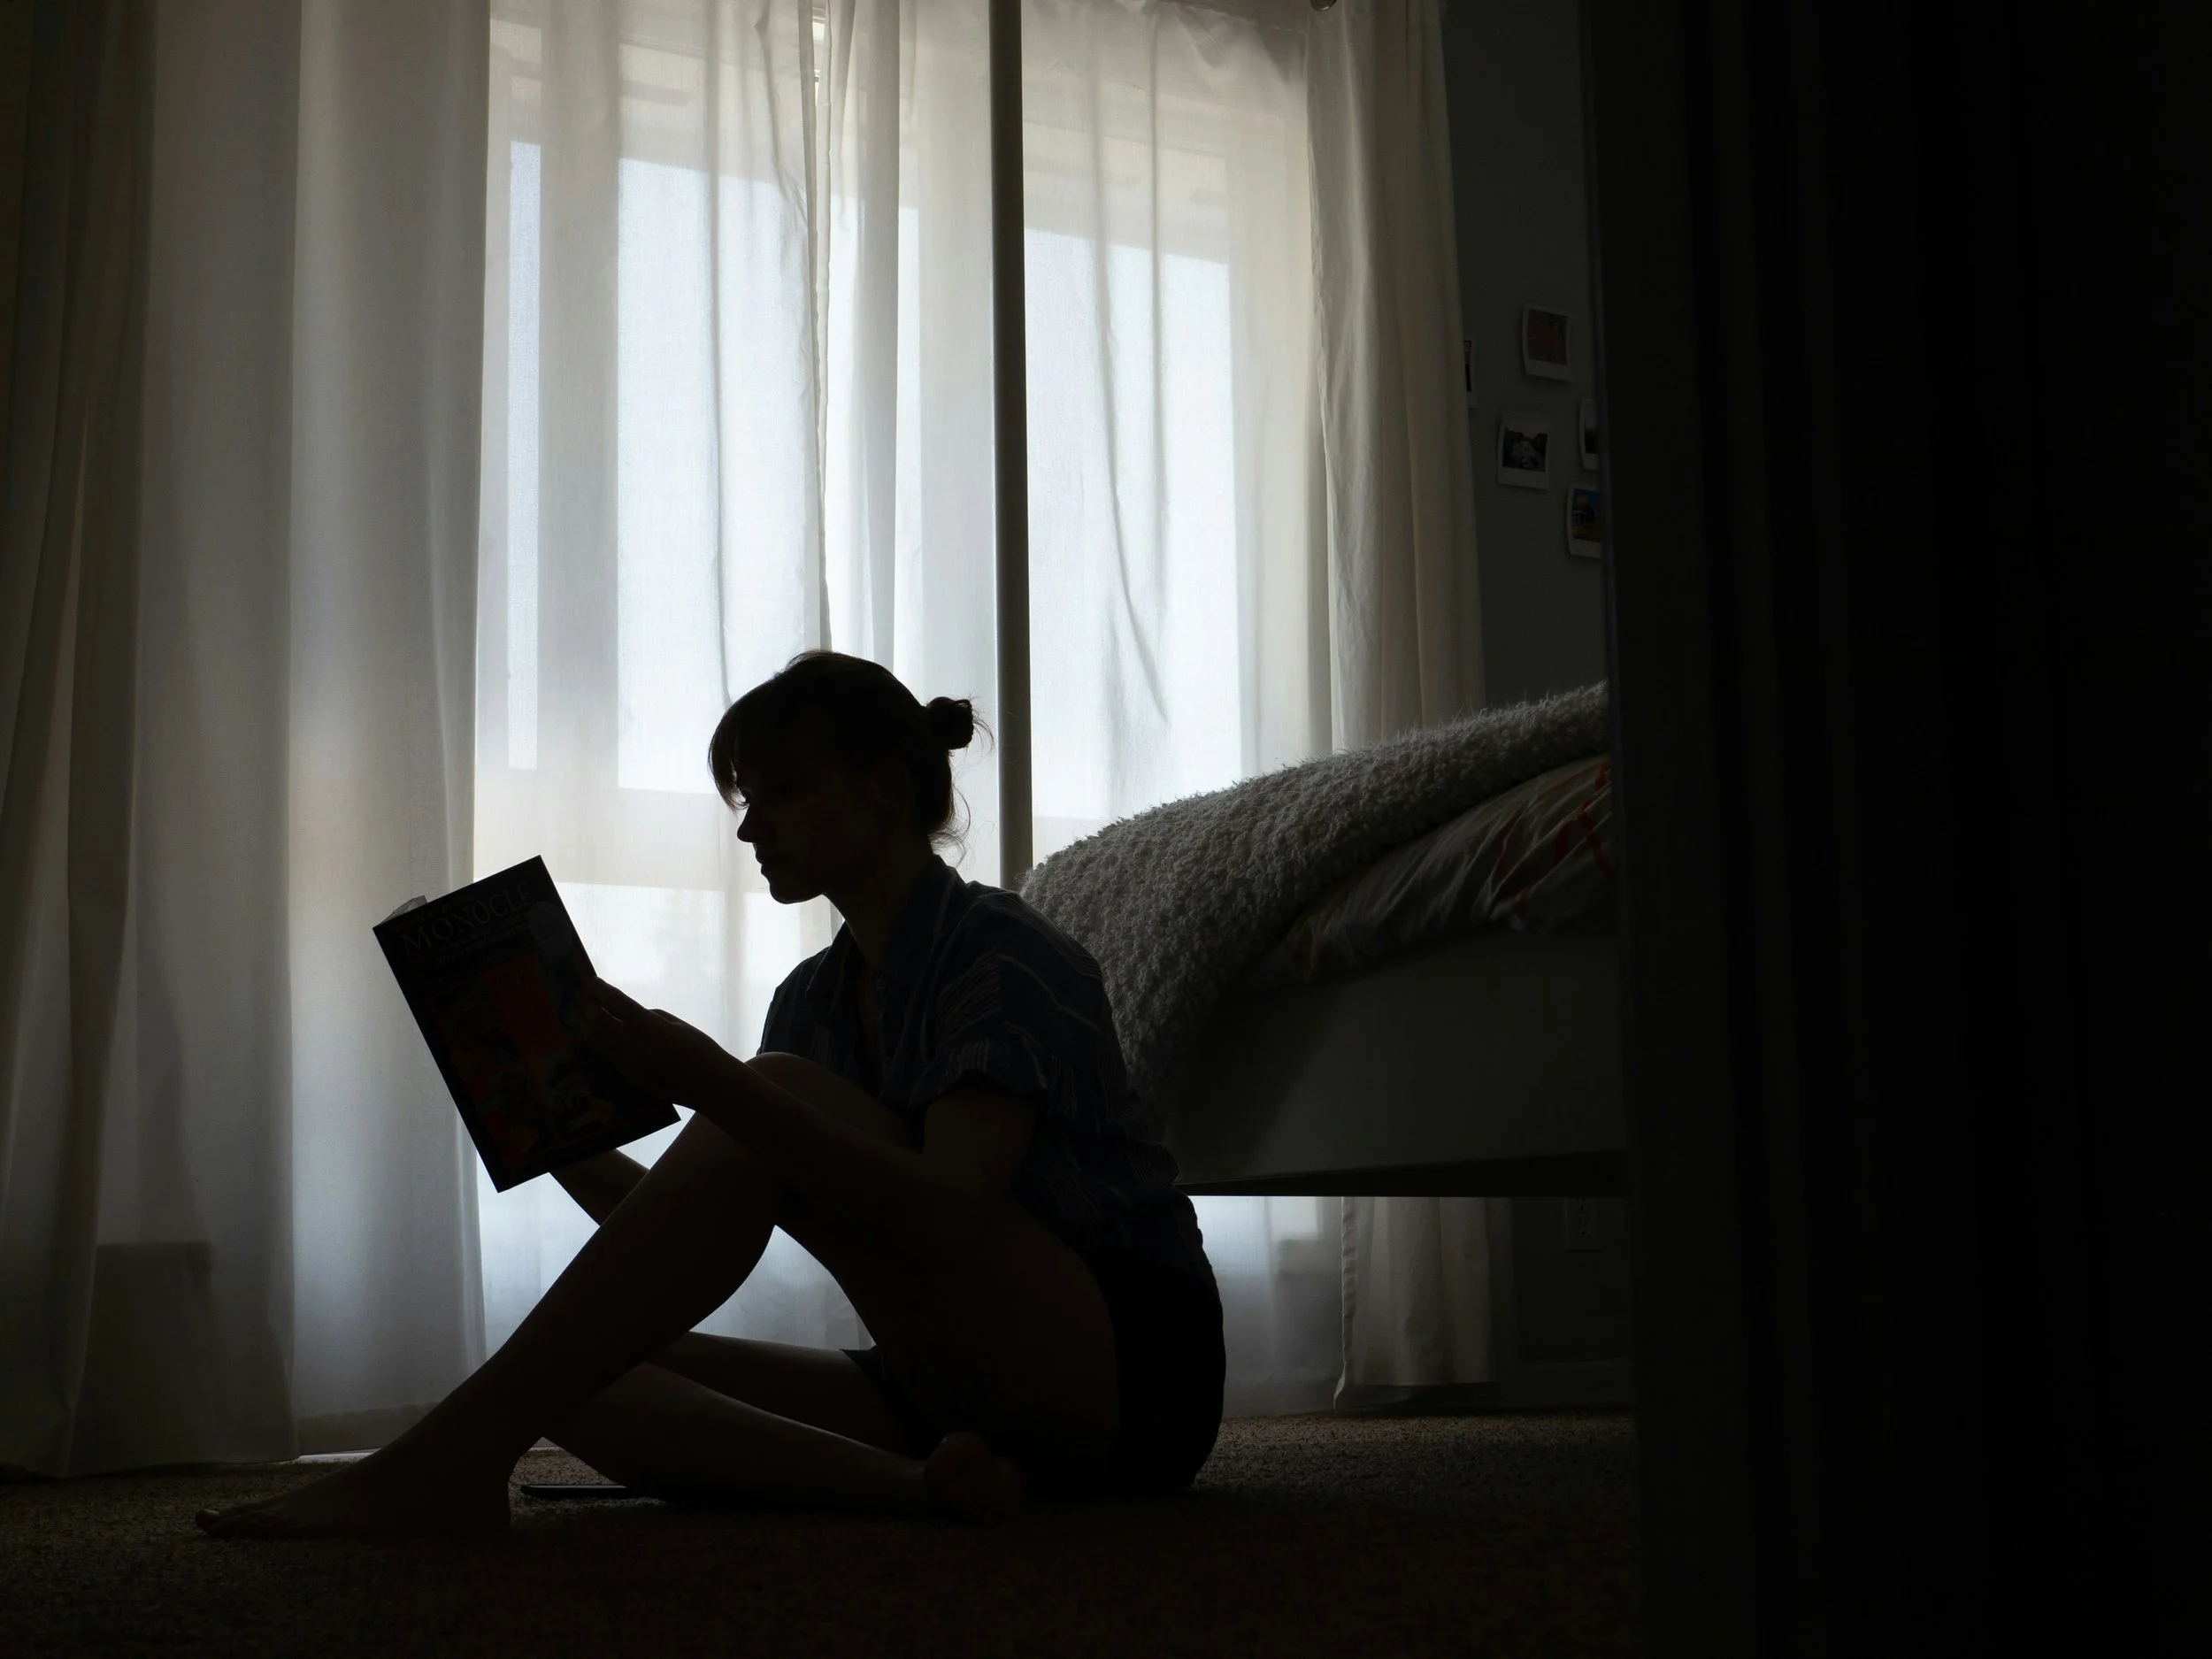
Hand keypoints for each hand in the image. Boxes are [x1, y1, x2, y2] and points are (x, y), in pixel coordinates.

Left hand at [576, 978, 739, 1107]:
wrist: (708, 1085)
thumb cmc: (701, 1049)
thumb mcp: (678, 1024)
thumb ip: (650, 1017)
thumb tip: (628, 1015)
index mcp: (652, 1029)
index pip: (618, 1004)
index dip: (601, 990)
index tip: (591, 980)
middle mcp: (635, 1046)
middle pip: (600, 1023)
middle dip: (587, 1005)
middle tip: (579, 993)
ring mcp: (629, 1064)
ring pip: (597, 1041)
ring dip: (585, 1023)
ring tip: (578, 1010)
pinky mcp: (628, 1077)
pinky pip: (606, 1054)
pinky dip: (596, 1039)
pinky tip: (591, 1030)